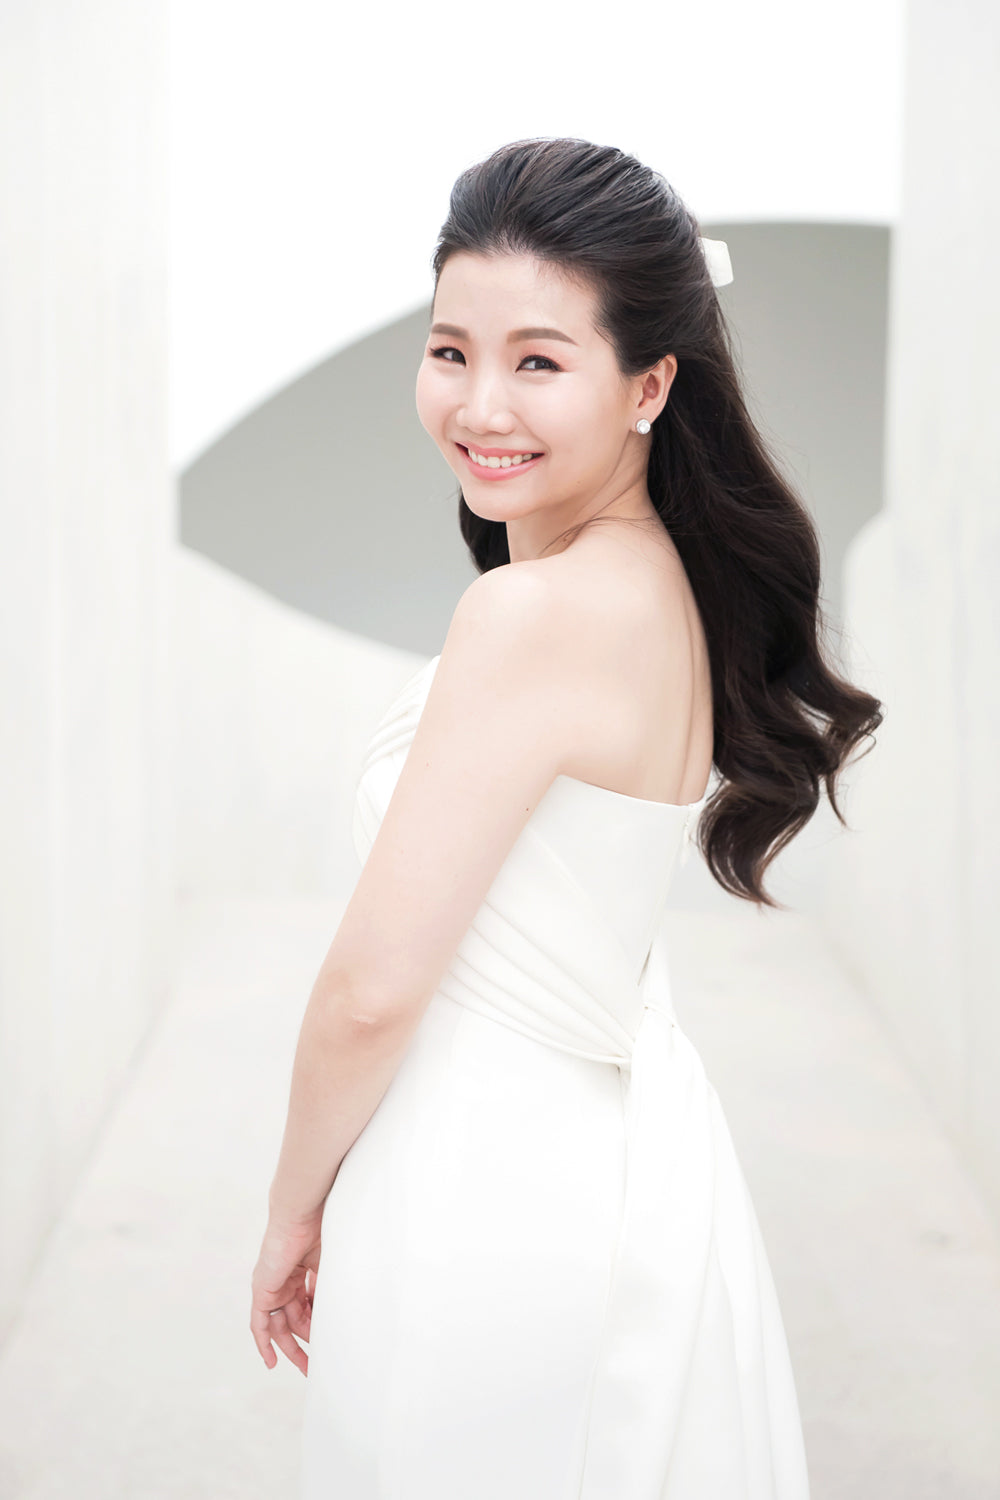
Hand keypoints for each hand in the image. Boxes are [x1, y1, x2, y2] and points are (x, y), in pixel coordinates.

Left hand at [250, 1206, 323, 1375]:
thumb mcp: (329, 1266)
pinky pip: (260, 1323)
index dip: (317, 1325)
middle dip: (304, 1344)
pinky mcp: (262, 1290)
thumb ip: (330, 1290)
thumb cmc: (319, 1229)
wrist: (301, 1215)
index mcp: (301, 1272)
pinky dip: (263, 1342)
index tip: (329, 1342)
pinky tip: (271, 1361)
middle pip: (292, 1320)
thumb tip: (339, 1316)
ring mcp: (272, 1286)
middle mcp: (284, 1281)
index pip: (307, 1306)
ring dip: (292, 1346)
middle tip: (315, 1366)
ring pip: (280, 1325)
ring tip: (307, 1365)